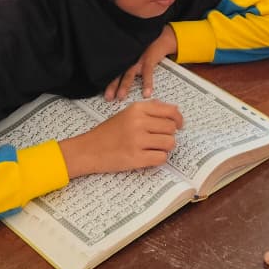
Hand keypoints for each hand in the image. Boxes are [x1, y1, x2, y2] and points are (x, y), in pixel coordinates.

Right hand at [60, 100, 182, 177]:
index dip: (178, 119)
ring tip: (153, 148)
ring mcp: (137, 140)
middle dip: (169, 135)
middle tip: (159, 139)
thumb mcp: (128, 113)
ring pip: (169, 144)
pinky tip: (149, 157)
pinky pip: (161, 158)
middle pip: (171, 129)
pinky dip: (159, 159)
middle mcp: (139, 122)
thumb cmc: (109, 132)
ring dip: (165, 148)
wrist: (89, 149)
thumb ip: (149, 109)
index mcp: (138, 109)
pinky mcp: (136, 158)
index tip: (179, 125)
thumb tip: (174, 110)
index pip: (170, 111)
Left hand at [105, 26, 177, 100]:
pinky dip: (147, 84)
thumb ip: (124, 66)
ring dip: (125, 86)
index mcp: (122, 60)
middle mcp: (128, 60)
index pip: (111, 71)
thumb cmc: (144, 49)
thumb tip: (115, 81)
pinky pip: (147, 73)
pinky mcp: (148, 59)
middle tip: (108, 97)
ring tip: (121, 96)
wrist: (159, 38)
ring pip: (129, 74)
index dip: (105, 80)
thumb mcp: (132, 56)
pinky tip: (146, 93)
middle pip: (117, 73)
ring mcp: (137, 60)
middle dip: (112, 86)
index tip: (101, 92)